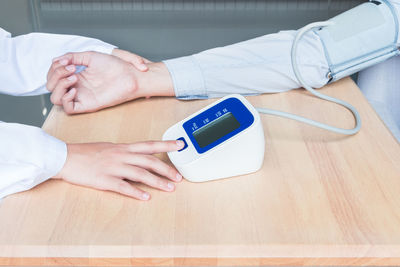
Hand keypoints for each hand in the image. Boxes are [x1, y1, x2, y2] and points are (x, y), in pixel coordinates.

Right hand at [47, 49, 151, 113]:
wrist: (128, 74)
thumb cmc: (114, 65)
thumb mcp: (89, 56)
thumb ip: (72, 56)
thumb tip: (57, 60)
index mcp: (76, 76)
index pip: (52, 75)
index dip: (54, 68)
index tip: (68, 62)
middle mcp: (76, 87)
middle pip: (51, 86)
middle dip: (55, 75)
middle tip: (71, 69)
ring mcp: (81, 97)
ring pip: (55, 98)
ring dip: (59, 86)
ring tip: (74, 78)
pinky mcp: (88, 105)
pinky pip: (68, 109)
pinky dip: (65, 99)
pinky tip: (74, 90)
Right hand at [54, 140, 184, 199]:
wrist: (66, 157)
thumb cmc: (87, 153)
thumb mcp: (110, 148)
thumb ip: (126, 153)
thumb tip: (140, 157)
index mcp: (124, 148)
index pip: (150, 145)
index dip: (166, 145)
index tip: (181, 145)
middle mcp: (122, 156)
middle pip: (150, 161)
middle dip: (166, 169)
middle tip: (178, 177)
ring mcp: (114, 168)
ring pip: (141, 174)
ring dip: (157, 182)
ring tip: (169, 188)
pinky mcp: (104, 180)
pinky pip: (123, 187)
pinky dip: (136, 193)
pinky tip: (145, 197)